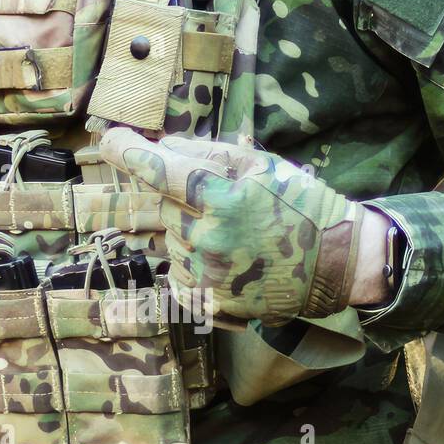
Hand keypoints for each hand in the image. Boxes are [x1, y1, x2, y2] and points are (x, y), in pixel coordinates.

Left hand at [99, 128, 382, 323]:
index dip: (128, 153)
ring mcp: (207, 275)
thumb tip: (162, 145)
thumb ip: (208, 154)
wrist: (336, 263)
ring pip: (169, 241)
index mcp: (223, 200)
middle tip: (214, 201)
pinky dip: (190, 262)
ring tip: (233, 234)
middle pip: (162, 207)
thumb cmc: (302, 206)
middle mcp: (209, 239)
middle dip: (177, 199)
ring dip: (188, 232)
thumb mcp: (262, 166)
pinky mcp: (210, 302)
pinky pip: (177, 275)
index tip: (108, 141)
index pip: (160, 171)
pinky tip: (222, 258)